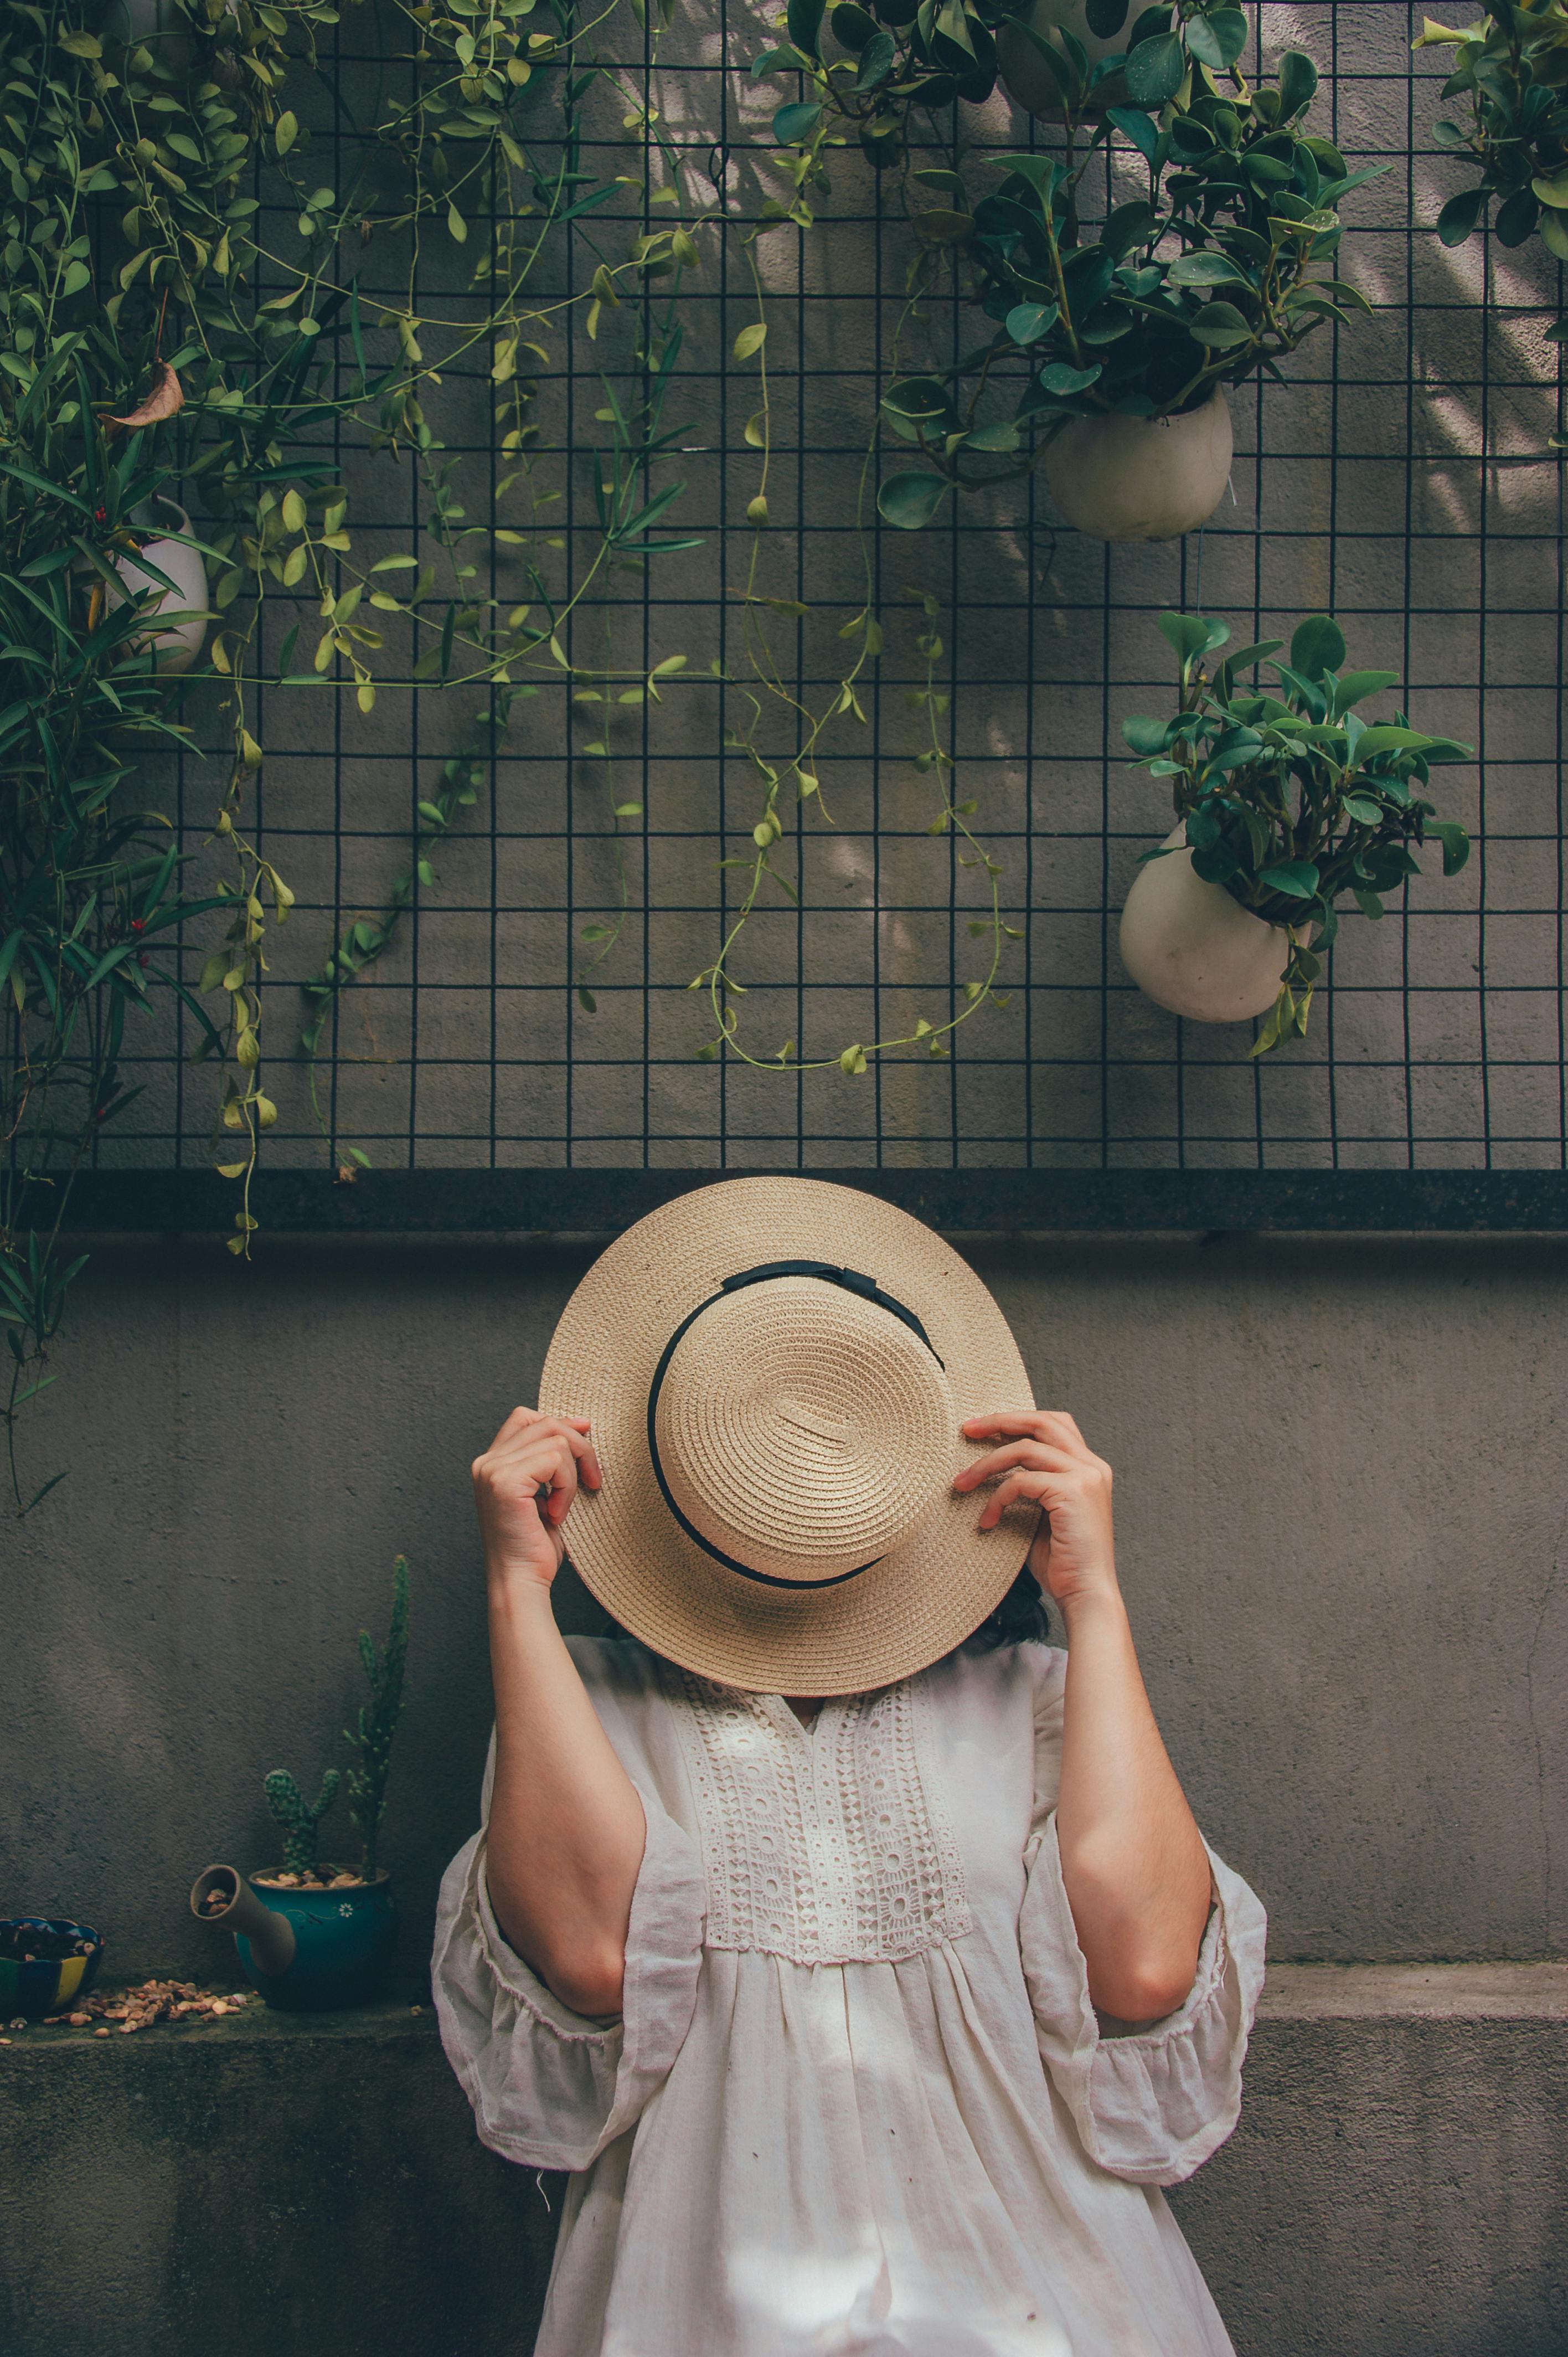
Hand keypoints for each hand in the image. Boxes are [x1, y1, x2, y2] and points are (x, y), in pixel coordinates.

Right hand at [472, 1407, 601, 1590]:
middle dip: (579, 1447)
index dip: (559, 1421)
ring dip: (573, 1474)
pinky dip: (566, 1487)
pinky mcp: (506, 1482)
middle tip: (593, 1480)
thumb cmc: (536, 1544)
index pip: (525, 1418)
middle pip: (546, 1423)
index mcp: (491, 1463)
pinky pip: (555, 1460)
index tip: (586, 1434)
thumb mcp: (547, 1493)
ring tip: (564, 1507)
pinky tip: (557, 1514)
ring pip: (556, 1440)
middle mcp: (486, 1462)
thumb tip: (581, 1422)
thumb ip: (552, 1459)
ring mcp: (493, 1470)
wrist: (521, 1581)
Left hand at [955, 1410, 1118, 1615]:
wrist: (1086, 1595)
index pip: (1053, 1424)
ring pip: (1025, 1449)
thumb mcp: (1041, 1514)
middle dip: (999, 1421)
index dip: (1017, 1419)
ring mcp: (1085, 1476)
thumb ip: (1027, 1487)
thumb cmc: (1061, 1562)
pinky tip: (986, 1521)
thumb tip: (987, 1470)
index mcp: (1088, 1467)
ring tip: (960, 1484)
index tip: (981, 1428)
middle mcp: (1091, 1466)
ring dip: (986, 1465)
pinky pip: (1021, 1482)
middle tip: (965, 1430)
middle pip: (1041, 1421)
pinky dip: (997, 1498)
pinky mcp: (1073, 1492)